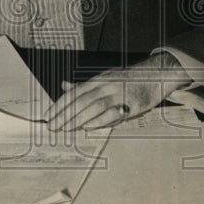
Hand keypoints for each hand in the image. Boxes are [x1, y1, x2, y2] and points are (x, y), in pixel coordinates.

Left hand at [45, 53, 190, 130]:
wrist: (155, 76)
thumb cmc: (126, 80)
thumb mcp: (103, 78)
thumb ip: (83, 86)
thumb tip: (63, 86)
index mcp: (98, 80)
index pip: (74, 93)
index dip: (60, 105)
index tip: (48, 116)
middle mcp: (106, 86)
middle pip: (81, 101)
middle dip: (64, 114)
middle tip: (52, 126)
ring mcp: (118, 95)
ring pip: (94, 107)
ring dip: (78, 118)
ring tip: (65, 128)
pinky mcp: (131, 105)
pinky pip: (113, 114)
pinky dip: (100, 121)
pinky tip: (88, 127)